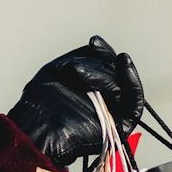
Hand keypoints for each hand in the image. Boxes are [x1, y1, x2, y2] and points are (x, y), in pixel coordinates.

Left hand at [7, 35, 143, 166]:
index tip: (94, 41)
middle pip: (116, 74)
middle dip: (99, 65)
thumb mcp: (57, 70)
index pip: (106, 67)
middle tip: (76, 68)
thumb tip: (97, 44)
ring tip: (79, 73)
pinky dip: (132, 82)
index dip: (103, 52)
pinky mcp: (122, 126)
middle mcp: (105, 100)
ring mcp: (115, 112)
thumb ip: (80, 57)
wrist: (36, 129)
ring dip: (106, 74)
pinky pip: (135, 104)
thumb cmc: (41, 103)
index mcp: (91, 88)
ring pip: (122, 85)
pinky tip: (124, 64)